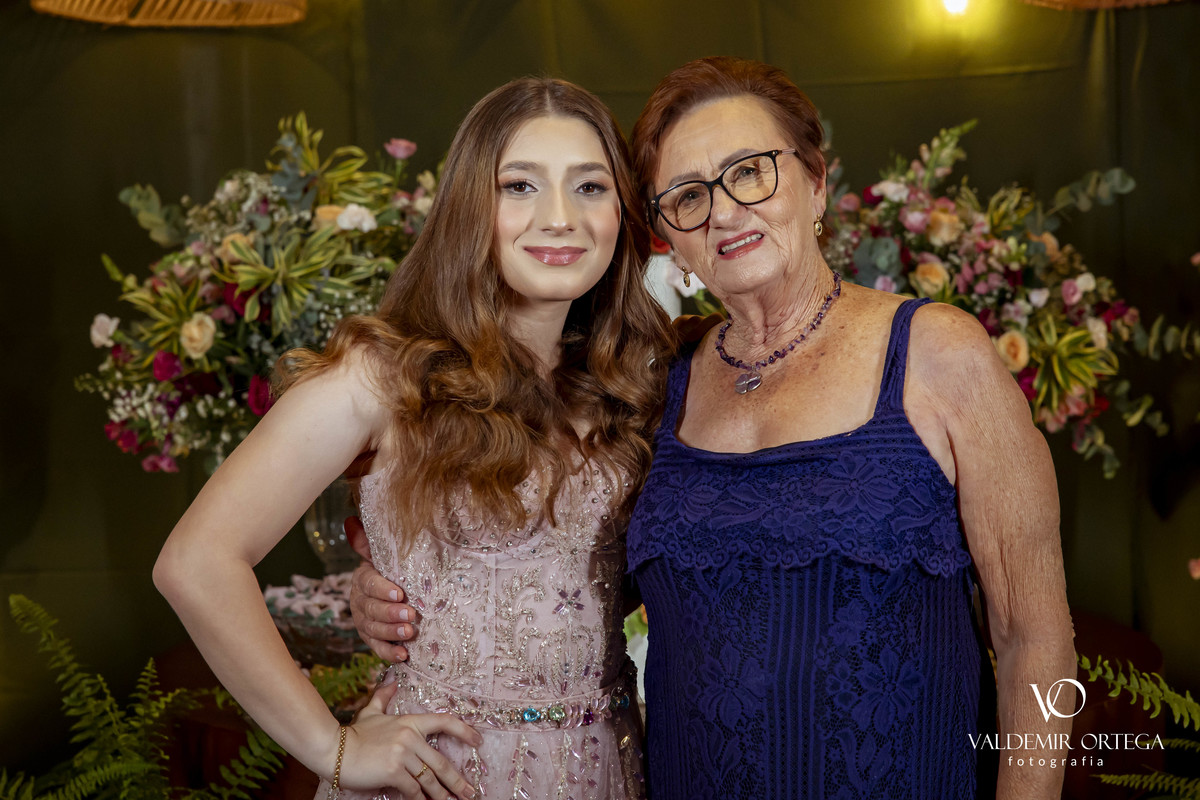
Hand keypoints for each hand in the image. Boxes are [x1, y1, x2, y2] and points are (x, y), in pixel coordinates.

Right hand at [339, 680, 481, 798]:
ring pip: (429, 779)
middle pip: (441, 762)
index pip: (444, 721)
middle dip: (457, 780)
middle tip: (469, 792)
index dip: (464, 731)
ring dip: (442, 794)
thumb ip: (383, 698)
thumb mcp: (370, 713)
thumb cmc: (354, 734)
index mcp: (409, 722)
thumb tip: (391, 681)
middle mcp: (410, 737)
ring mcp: (402, 754)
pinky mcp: (393, 771)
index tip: (478, 741)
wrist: (334, 749)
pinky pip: (413, 789)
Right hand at [346, 519, 416, 661]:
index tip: (400, 593)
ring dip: (391, 633)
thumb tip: (350, 522)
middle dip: (391, 613)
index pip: (369, 584)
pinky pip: (377, 648)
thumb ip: (368, 542)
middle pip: (371, 609)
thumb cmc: (394, 570)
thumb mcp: (384, 555)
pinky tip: (403, 656)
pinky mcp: (372, 639)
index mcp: (363, 579)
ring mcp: (364, 622)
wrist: (396, 591)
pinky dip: (389, 653)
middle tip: (411, 615)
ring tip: (410, 633)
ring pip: (373, 630)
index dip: (383, 590)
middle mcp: (359, 601)